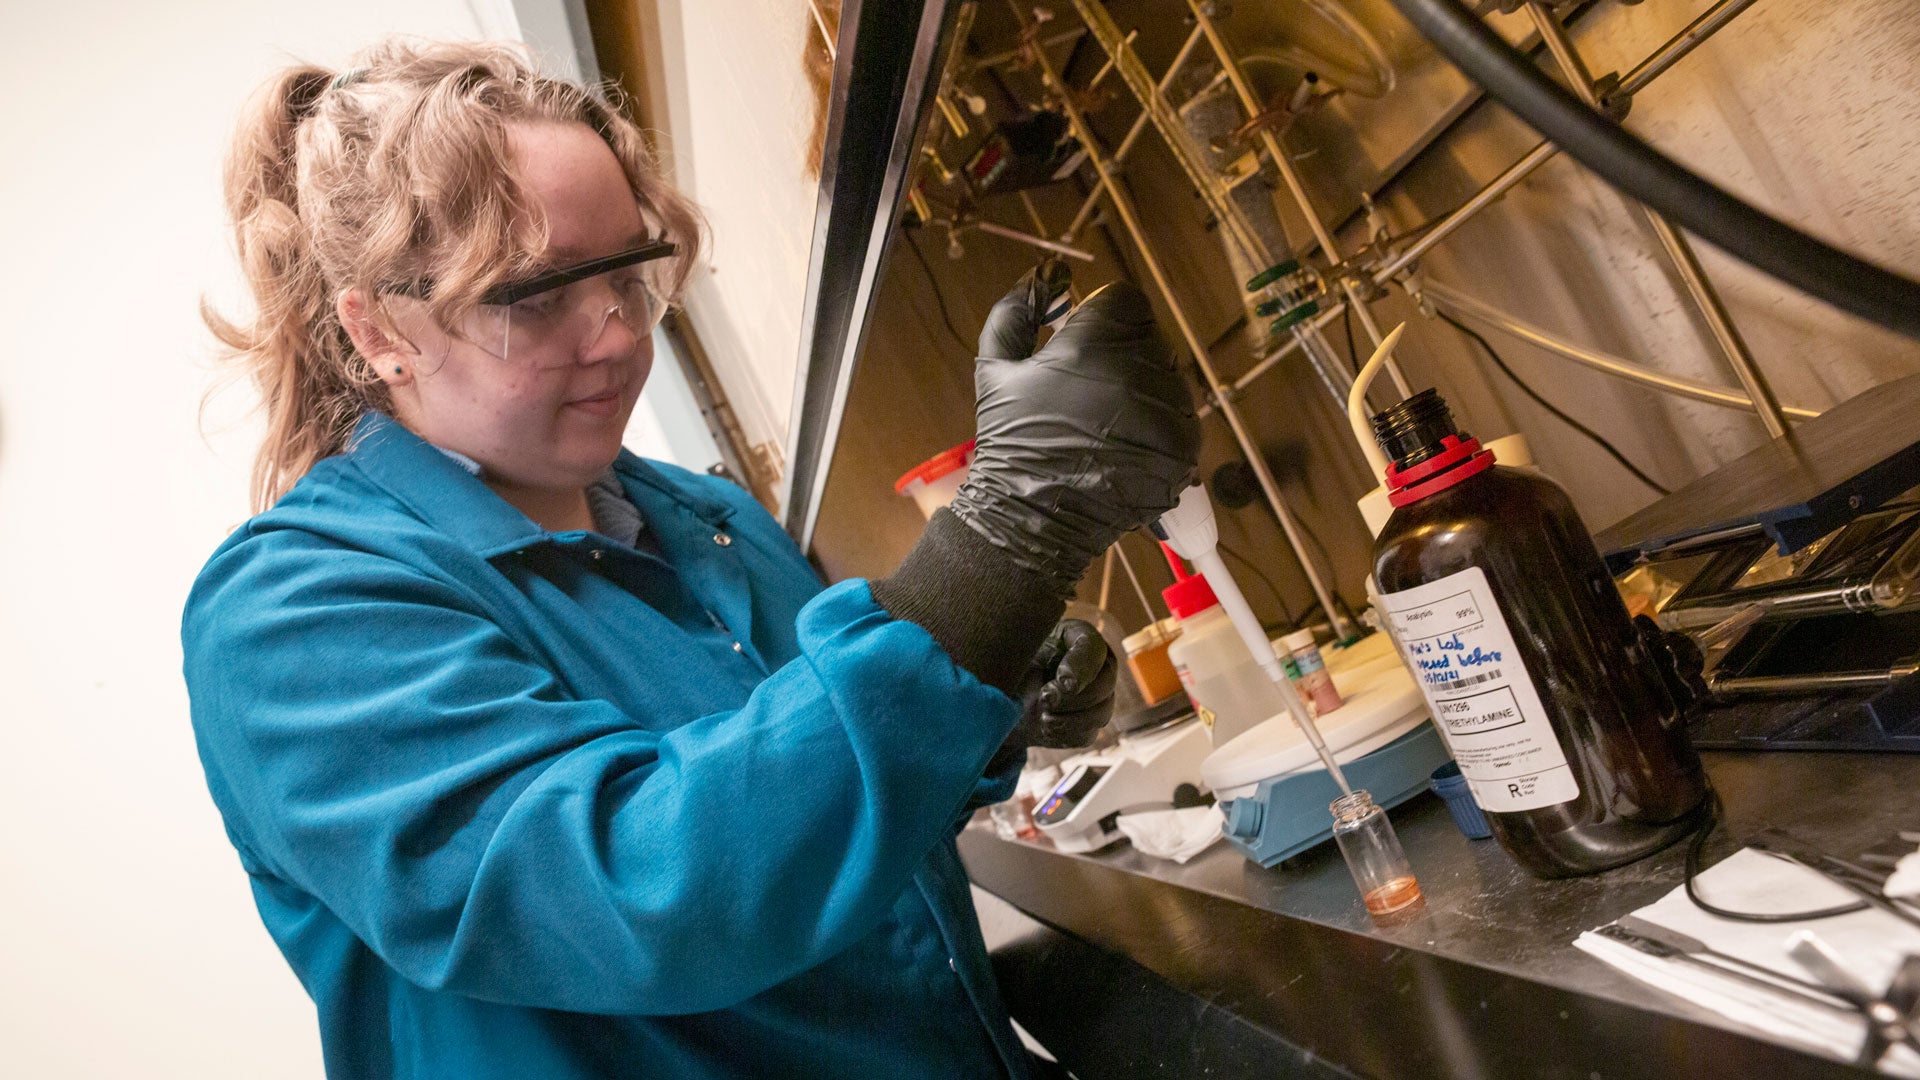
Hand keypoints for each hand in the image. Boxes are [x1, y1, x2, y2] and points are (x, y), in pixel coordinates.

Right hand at [949, 260, 1200, 595]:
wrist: (1032, 519)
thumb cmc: (1012, 442)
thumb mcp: (995, 368)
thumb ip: (1017, 312)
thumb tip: (1044, 277)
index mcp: (1096, 343)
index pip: (1127, 299)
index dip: (1105, 316)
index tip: (1086, 342)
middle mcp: (1141, 371)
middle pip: (1149, 337)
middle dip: (1124, 353)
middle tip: (1090, 390)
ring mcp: (1168, 412)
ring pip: (1169, 377)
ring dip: (1145, 390)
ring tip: (1106, 424)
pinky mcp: (1184, 449)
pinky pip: (1181, 419)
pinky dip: (1159, 427)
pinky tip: (1125, 447)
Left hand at [1016, 619, 1116, 748]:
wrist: (1004, 701)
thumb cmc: (1010, 666)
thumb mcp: (1015, 655)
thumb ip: (1026, 654)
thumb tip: (1044, 671)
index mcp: (1077, 637)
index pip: (1092, 647)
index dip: (1080, 666)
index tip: (1063, 681)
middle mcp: (1096, 664)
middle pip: (1105, 681)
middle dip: (1075, 697)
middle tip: (1045, 700)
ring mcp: (1098, 696)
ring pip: (1101, 711)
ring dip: (1071, 719)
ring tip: (1043, 717)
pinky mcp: (1088, 724)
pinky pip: (1087, 734)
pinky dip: (1065, 734)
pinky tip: (1046, 728)